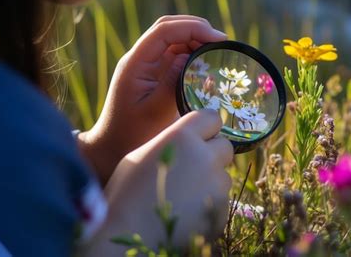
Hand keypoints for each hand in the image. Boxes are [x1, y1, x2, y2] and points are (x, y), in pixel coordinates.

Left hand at [78, 15, 226, 183]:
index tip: (219, 39)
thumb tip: (189, 57)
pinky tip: (206, 64)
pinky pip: (173, 54)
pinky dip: (191, 53)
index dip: (193, 28)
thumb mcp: (156, 112)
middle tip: (222, 42)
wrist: (112, 147)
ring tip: (217, 51)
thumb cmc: (131, 134)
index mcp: (135, 63)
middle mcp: (139, 58)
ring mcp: (145, 65)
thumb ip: (172, 82)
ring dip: (195, 39)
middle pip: (168, 28)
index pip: (164, 30)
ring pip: (172, 39)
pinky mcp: (152, 74)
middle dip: (196, 28)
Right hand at [79, 110, 233, 254]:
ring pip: (223, 176)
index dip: (206, 127)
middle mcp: (205, 157)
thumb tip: (191, 139)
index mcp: (182, 137)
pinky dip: (209, 205)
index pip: (212, 117)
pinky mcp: (221, 210)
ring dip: (210, 181)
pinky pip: (221, 201)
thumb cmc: (126, 190)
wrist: (126, 233)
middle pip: (225, 146)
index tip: (199, 136)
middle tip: (191, 168)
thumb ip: (172, 141)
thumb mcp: (143, 153)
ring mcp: (216, 185)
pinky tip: (186, 211)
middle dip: (212, 154)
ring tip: (182, 194)